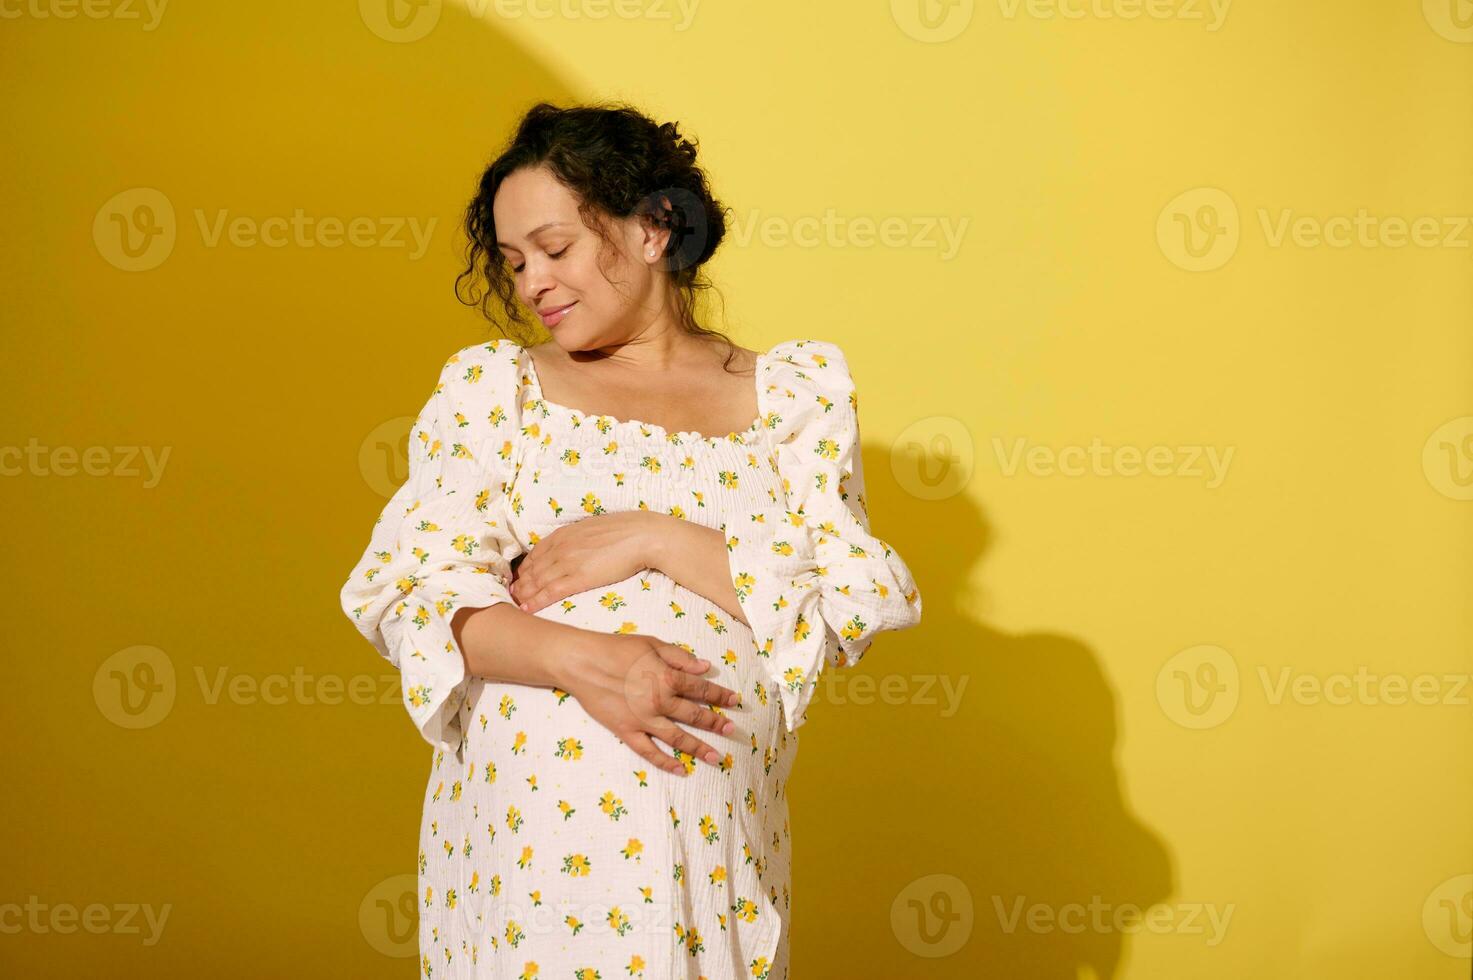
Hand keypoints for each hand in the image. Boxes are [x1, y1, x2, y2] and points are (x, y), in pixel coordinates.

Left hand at [510, 511, 666, 612]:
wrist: (642, 536)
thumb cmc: (625, 531)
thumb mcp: (594, 527)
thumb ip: (579, 537)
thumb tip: (578, 545)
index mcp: (564, 534)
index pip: (535, 554)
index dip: (525, 568)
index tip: (519, 579)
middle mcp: (560, 547)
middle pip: (532, 569)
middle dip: (519, 583)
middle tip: (510, 595)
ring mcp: (567, 562)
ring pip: (536, 581)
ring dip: (523, 594)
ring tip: (514, 605)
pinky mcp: (578, 578)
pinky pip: (550, 592)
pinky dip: (536, 601)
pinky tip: (527, 609)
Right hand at [556, 631, 741, 775]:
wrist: (581, 662)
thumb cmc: (615, 648)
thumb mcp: (651, 643)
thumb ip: (680, 657)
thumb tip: (706, 667)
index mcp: (667, 676)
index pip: (701, 688)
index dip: (720, 695)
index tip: (736, 701)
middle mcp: (659, 701)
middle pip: (694, 715)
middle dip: (716, 723)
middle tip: (732, 730)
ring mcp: (643, 720)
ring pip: (678, 738)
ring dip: (699, 748)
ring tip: (717, 758)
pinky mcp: (626, 731)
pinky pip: (649, 752)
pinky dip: (666, 762)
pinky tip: (681, 770)